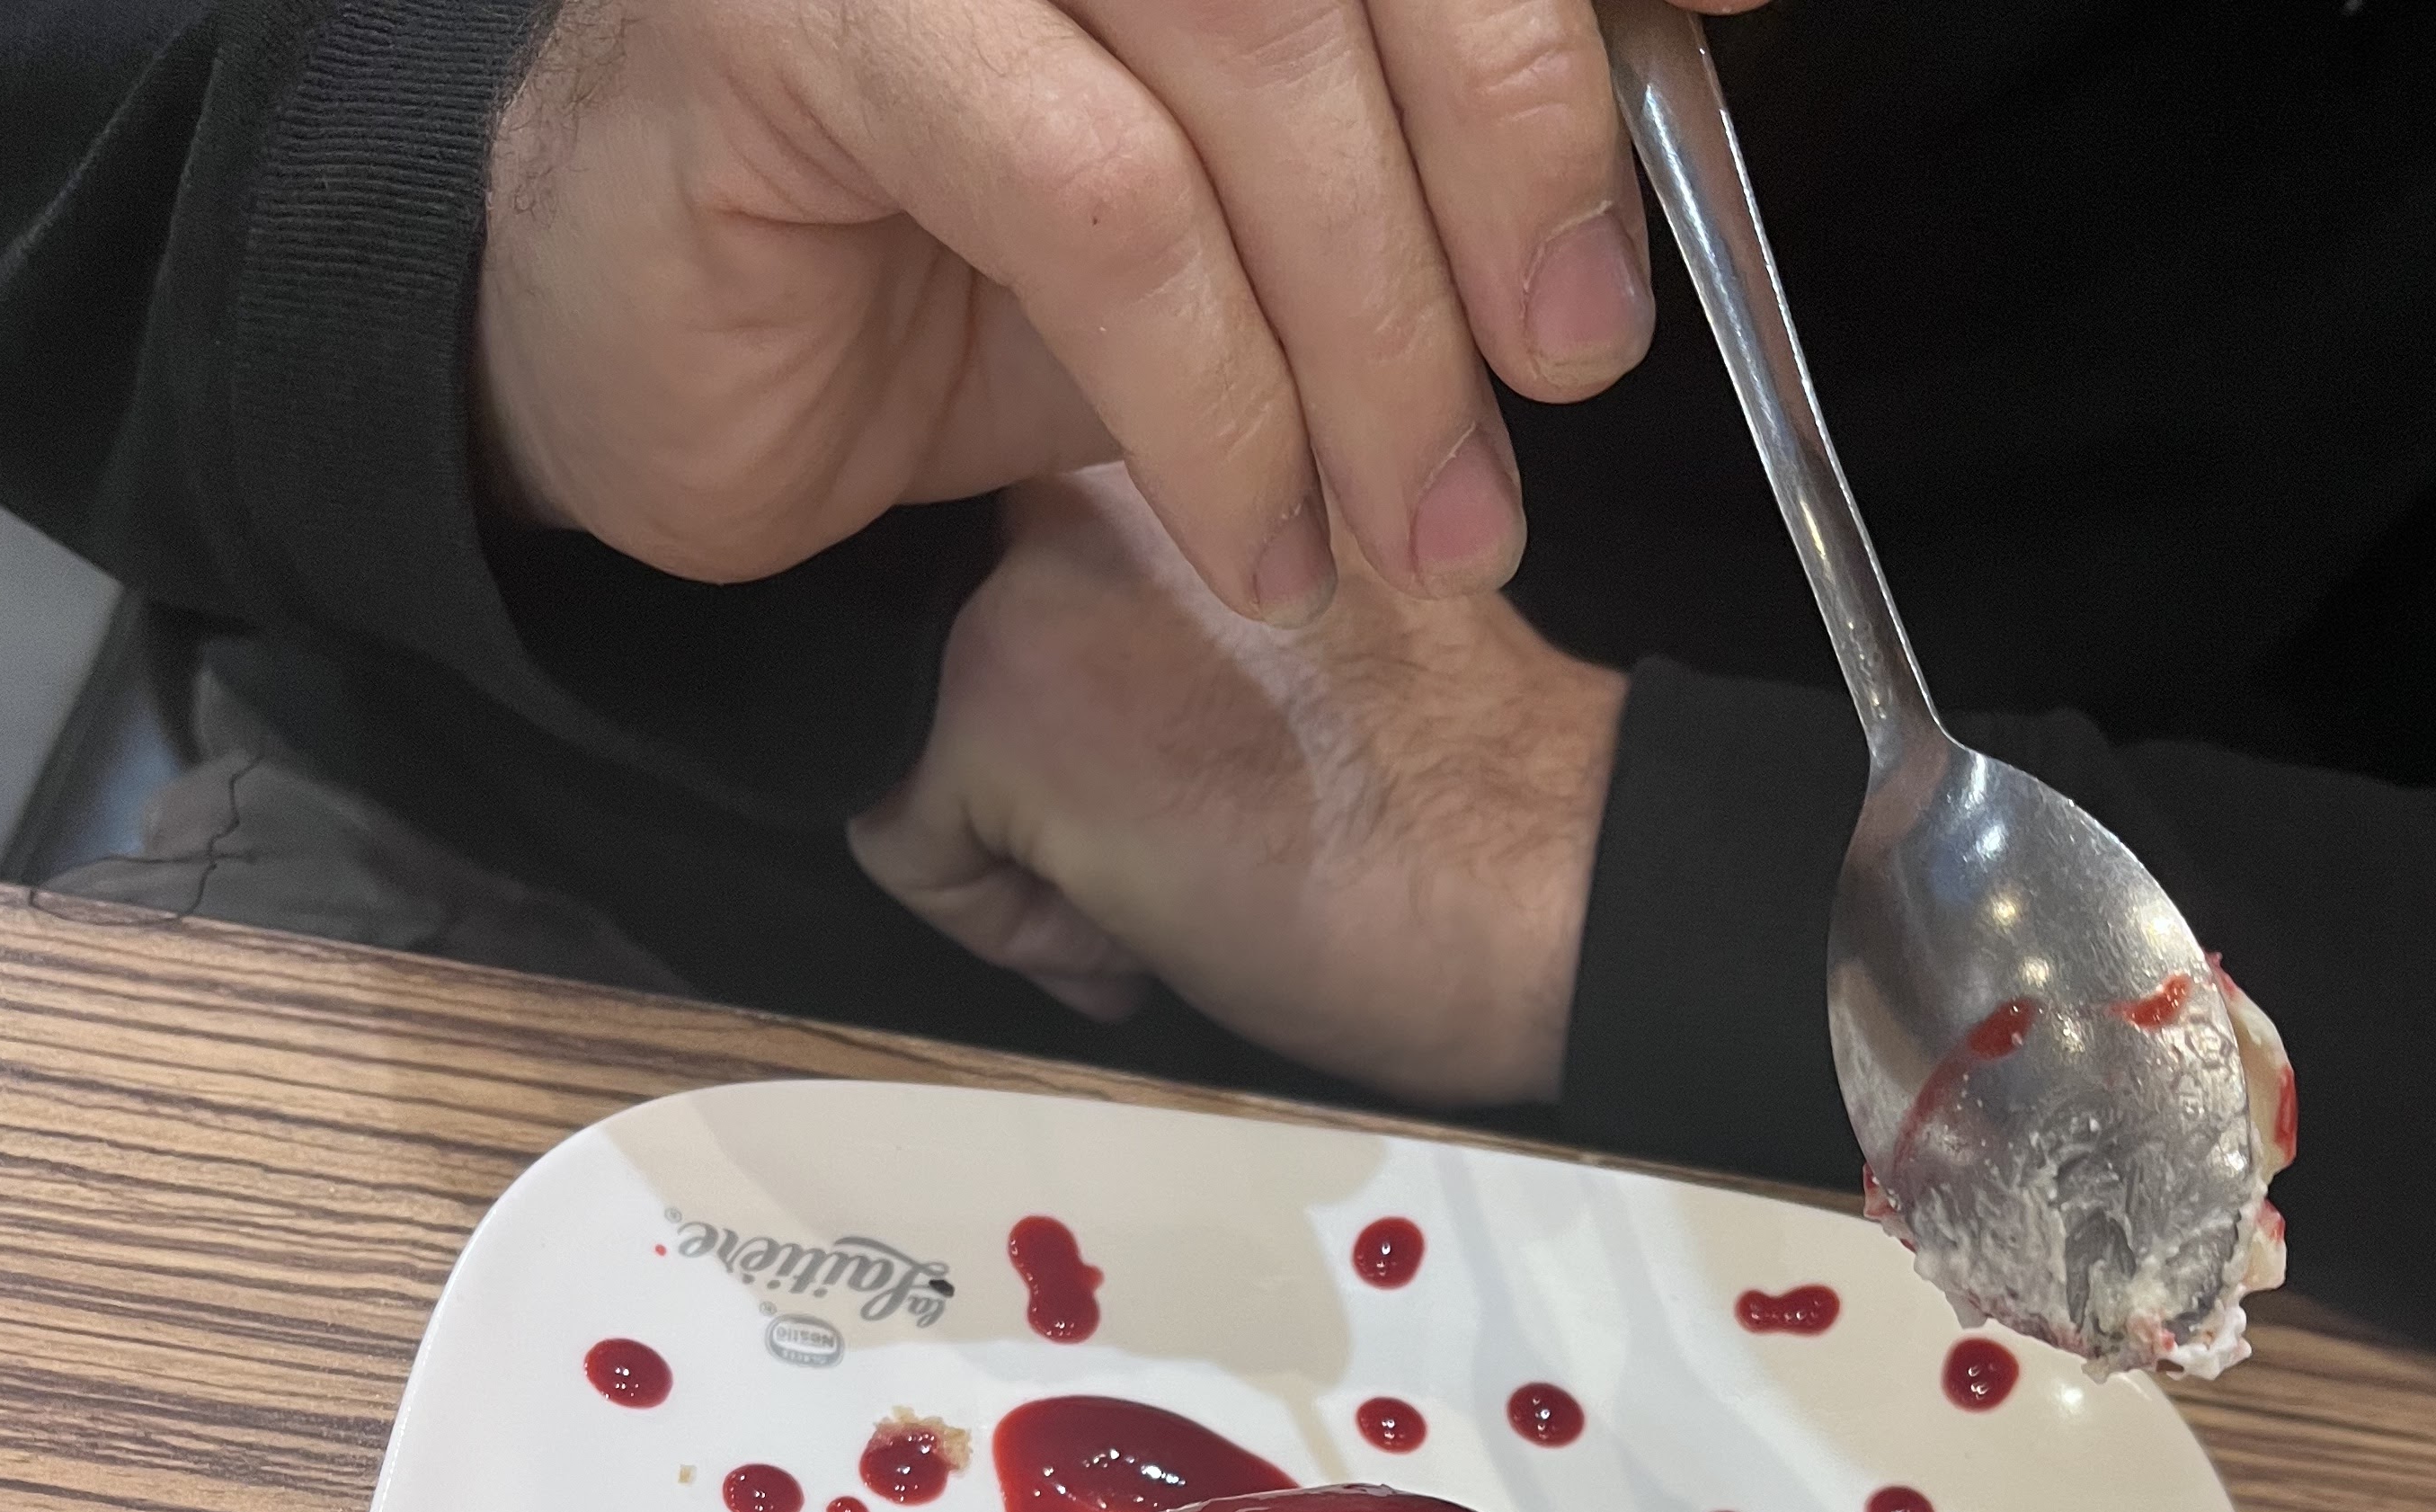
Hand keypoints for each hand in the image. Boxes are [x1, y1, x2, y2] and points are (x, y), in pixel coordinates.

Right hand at [477, 0, 1758, 622]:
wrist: (676, 371)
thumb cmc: (981, 257)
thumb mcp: (1255, 179)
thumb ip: (1433, 100)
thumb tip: (1708, 35)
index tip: (1758, 26)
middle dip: (1513, 150)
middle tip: (1571, 362)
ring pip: (1250, 55)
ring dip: (1374, 323)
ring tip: (1425, 521)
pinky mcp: (795, 10)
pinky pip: (1093, 197)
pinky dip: (1215, 390)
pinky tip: (1260, 535)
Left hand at [847, 467, 1624, 1104]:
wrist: (1542, 877)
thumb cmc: (1473, 784)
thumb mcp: (1314, 604)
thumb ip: (1189, 580)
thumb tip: (1100, 668)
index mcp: (1177, 413)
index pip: (1018, 554)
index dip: (1091, 691)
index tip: (1189, 752)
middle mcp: (1082, 462)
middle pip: (953, 640)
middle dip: (1041, 767)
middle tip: (1187, 829)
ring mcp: (1028, 577)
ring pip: (918, 739)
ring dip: (1031, 846)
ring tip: (1178, 881)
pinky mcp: (994, 707)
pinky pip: (908, 848)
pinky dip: (1009, 926)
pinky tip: (1146, 928)